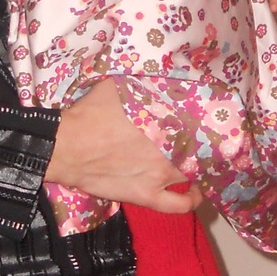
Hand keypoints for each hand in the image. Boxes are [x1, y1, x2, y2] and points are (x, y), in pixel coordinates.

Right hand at [47, 79, 200, 211]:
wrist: (68, 146)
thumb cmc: (92, 113)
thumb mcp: (120, 85)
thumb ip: (143, 82)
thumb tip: (157, 70)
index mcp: (167, 121)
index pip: (202, 124)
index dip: (208, 123)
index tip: (208, 121)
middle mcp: (171, 149)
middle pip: (201, 149)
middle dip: (203, 144)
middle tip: (202, 140)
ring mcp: (161, 175)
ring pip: (193, 174)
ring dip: (198, 168)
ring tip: (198, 163)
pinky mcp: (147, 196)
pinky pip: (178, 204)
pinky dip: (191, 200)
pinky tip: (197, 194)